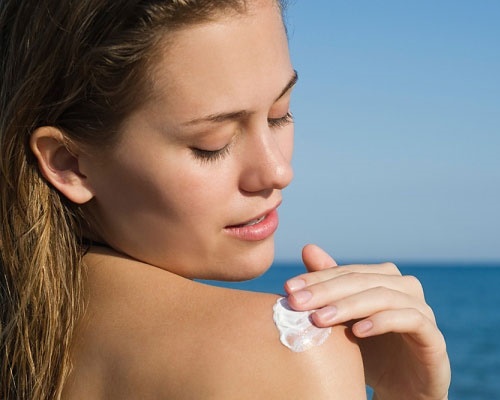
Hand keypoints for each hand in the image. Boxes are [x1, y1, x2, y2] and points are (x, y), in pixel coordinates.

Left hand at [284, 244, 450, 399]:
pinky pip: (410, 320)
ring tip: (320, 319)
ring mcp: (422, 309)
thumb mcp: (344, 318)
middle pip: (361, 281)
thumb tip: (308, 248)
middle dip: (326, 291)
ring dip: (348, 306)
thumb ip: (329, 285)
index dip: (317, 278)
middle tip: (297, 303)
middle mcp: (405, 287)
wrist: (401, 388)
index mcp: (384, 278)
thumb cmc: (370, 349)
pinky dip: (382, 322)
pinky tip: (358, 332)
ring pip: (383, 296)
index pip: (346, 272)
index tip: (288, 289)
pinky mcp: (433, 336)